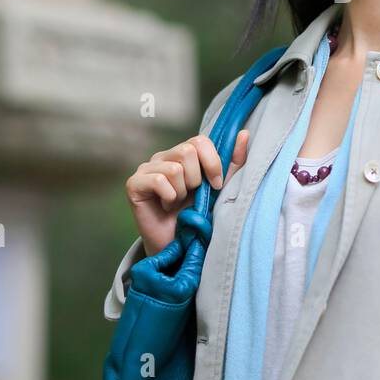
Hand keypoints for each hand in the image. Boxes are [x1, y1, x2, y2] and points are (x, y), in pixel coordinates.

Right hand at [125, 129, 250, 256]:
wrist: (178, 246)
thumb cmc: (198, 216)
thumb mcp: (221, 188)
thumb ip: (233, 162)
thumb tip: (244, 134)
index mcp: (183, 154)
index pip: (200, 141)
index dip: (212, 163)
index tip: (216, 185)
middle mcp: (163, 157)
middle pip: (187, 151)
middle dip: (196, 180)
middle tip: (191, 196)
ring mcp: (147, 168)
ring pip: (174, 168)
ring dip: (182, 192)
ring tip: (177, 203)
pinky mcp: (134, 184)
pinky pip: (158, 181)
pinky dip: (169, 197)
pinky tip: (166, 207)